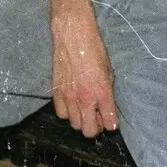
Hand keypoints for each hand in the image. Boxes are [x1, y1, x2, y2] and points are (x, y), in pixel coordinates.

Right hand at [50, 11, 117, 136]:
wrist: (73, 35)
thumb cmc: (94, 50)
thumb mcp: (109, 72)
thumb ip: (108, 94)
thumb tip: (106, 109)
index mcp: (102, 93)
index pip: (109, 125)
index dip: (111, 123)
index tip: (110, 119)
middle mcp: (85, 99)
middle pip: (88, 131)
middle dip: (95, 127)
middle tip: (97, 117)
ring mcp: (69, 97)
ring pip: (74, 124)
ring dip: (81, 119)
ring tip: (84, 108)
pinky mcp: (56, 92)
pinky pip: (61, 114)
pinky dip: (67, 112)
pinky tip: (71, 102)